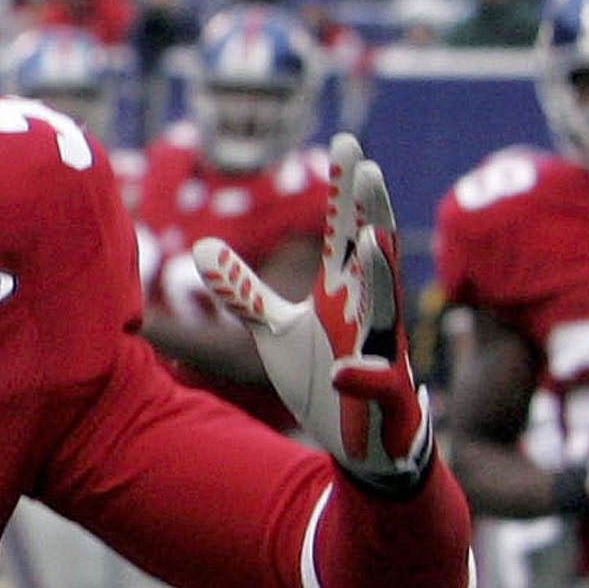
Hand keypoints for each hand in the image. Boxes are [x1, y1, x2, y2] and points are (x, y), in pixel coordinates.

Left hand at [191, 133, 431, 490]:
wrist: (361, 444)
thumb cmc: (322, 376)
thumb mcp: (275, 331)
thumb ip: (243, 291)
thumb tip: (200, 247)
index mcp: (343, 293)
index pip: (345, 232)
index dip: (345, 191)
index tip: (346, 143)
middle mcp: (368, 313)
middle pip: (373, 254)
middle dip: (373, 213)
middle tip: (368, 169)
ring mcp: (382, 352)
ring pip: (386, 309)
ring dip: (380, 276)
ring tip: (374, 240)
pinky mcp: (387, 397)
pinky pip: (378, 384)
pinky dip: (364, 378)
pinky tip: (347, 371)